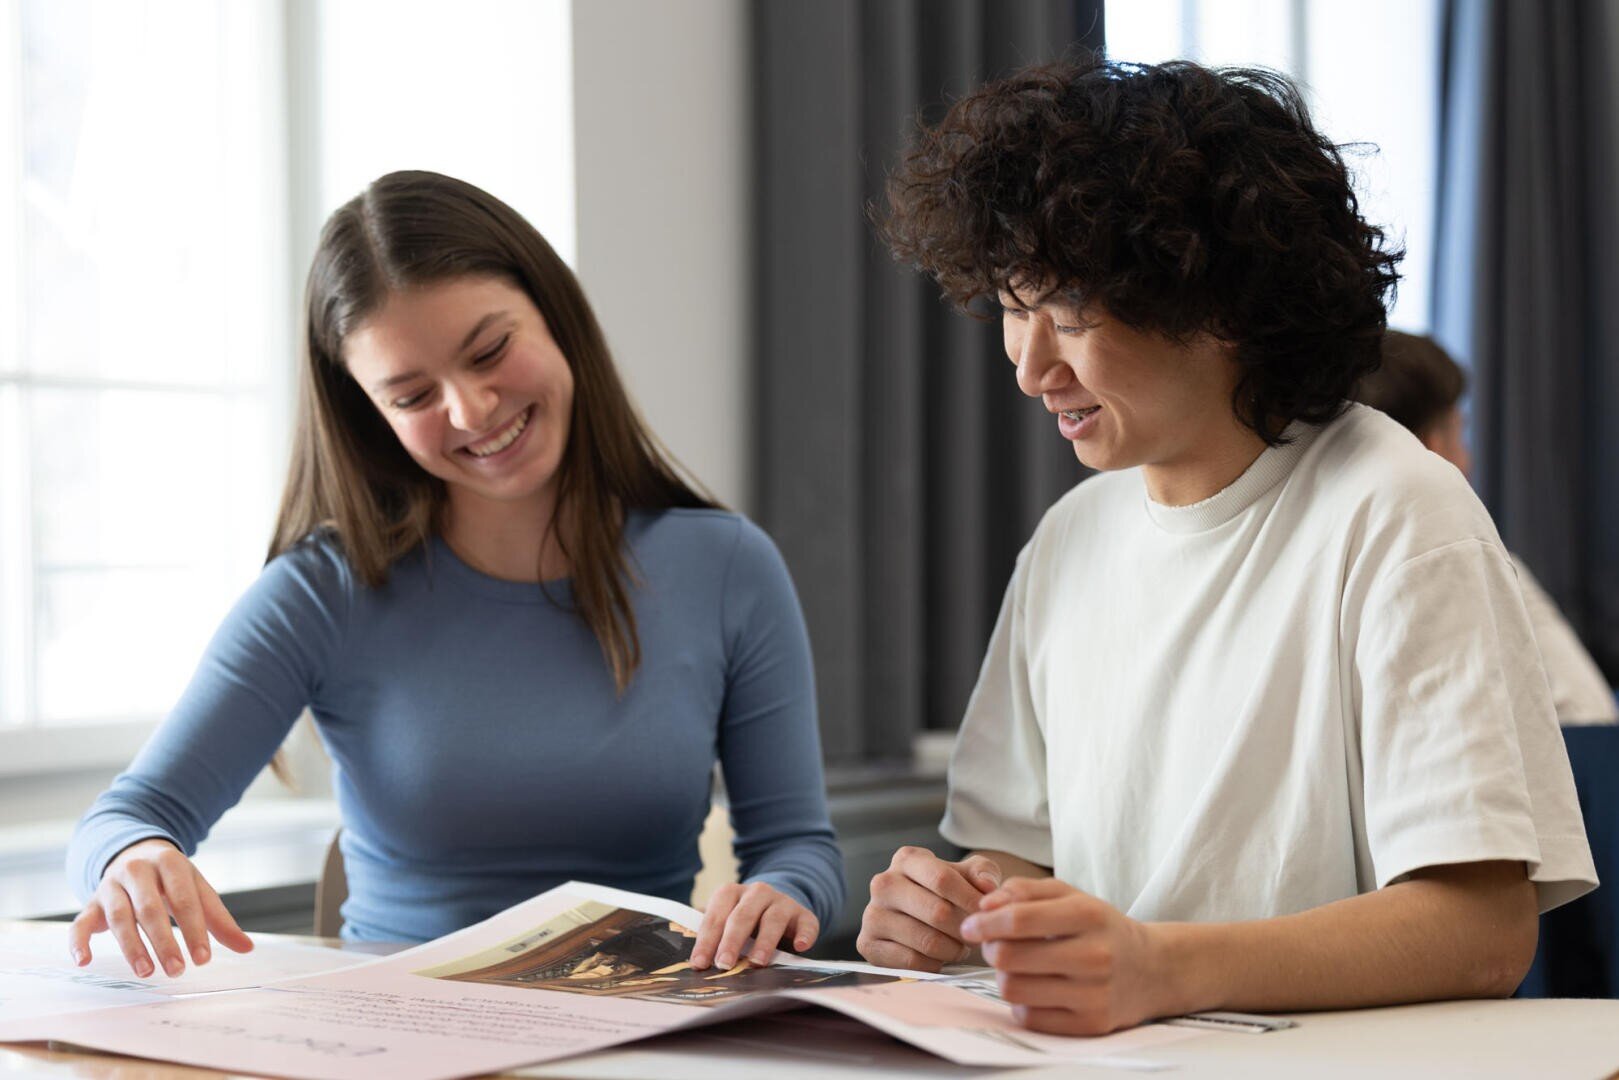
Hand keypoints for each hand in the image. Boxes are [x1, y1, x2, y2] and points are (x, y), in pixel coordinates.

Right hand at [69, 838, 253, 977]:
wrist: (132, 851)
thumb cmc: (171, 878)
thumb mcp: (197, 888)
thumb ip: (218, 918)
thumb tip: (247, 947)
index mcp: (170, 862)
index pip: (185, 899)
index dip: (194, 930)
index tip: (203, 959)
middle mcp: (138, 870)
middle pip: (150, 908)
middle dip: (164, 941)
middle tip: (177, 970)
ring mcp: (111, 885)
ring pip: (119, 917)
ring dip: (132, 947)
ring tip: (147, 972)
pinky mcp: (91, 902)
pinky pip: (79, 923)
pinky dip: (78, 942)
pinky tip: (84, 962)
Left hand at [689, 881, 818, 969]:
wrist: (779, 905)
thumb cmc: (746, 920)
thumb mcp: (727, 921)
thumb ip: (712, 936)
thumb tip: (695, 962)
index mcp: (731, 893)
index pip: (716, 915)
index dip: (707, 940)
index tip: (700, 963)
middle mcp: (757, 893)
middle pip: (742, 915)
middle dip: (731, 941)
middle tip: (724, 964)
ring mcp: (782, 902)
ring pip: (773, 918)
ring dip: (764, 941)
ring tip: (757, 962)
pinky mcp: (803, 914)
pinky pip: (806, 923)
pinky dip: (804, 934)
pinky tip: (800, 947)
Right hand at [857, 847, 1002, 971]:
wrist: (921, 916)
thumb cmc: (947, 892)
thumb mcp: (969, 874)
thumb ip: (983, 873)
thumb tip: (988, 887)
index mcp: (907, 859)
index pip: (943, 879)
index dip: (971, 900)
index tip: (988, 915)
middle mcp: (884, 883)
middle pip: (937, 912)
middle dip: (965, 928)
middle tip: (976, 935)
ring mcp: (873, 914)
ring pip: (926, 940)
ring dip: (953, 949)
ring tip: (959, 946)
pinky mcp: (868, 944)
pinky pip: (911, 961)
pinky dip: (933, 964)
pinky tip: (939, 957)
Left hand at [961, 877, 1163, 1034]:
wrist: (1152, 969)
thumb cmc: (1100, 928)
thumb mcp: (1070, 895)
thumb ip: (1024, 891)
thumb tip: (985, 905)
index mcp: (1088, 915)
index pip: (1018, 919)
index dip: (983, 923)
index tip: (970, 925)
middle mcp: (1094, 955)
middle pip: (1008, 957)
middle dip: (990, 949)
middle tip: (995, 945)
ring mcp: (1094, 994)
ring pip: (1013, 990)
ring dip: (1002, 977)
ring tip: (1014, 967)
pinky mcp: (1090, 1025)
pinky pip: (1029, 1018)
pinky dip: (1021, 1003)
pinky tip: (1034, 989)